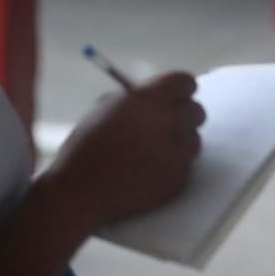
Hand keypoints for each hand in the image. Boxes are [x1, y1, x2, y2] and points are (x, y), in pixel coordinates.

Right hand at [44, 71, 205, 225]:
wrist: (78, 193)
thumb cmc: (85, 148)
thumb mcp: (104, 108)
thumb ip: (137, 98)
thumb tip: (157, 96)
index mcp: (151, 98)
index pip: (185, 82)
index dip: (180, 90)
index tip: (176, 97)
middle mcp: (171, 120)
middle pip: (196, 111)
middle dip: (183, 117)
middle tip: (166, 126)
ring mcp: (178, 151)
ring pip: (194, 139)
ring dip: (179, 143)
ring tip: (151, 153)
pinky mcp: (180, 177)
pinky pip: (186, 166)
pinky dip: (172, 168)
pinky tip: (148, 172)